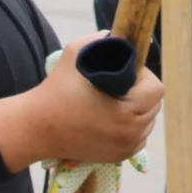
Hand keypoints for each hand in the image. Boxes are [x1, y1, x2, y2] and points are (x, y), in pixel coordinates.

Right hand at [0, 31, 163, 169]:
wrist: (35, 128)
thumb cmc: (56, 91)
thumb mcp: (76, 55)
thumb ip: (100, 41)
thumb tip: (117, 35)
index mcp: (126, 113)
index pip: (156, 90)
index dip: (143, 77)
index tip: (124, 74)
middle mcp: (130, 134)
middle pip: (154, 106)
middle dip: (141, 93)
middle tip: (119, 86)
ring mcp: (125, 148)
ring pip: (148, 122)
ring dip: (139, 110)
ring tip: (116, 101)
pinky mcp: (118, 157)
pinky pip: (138, 136)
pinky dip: (132, 126)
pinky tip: (115, 117)